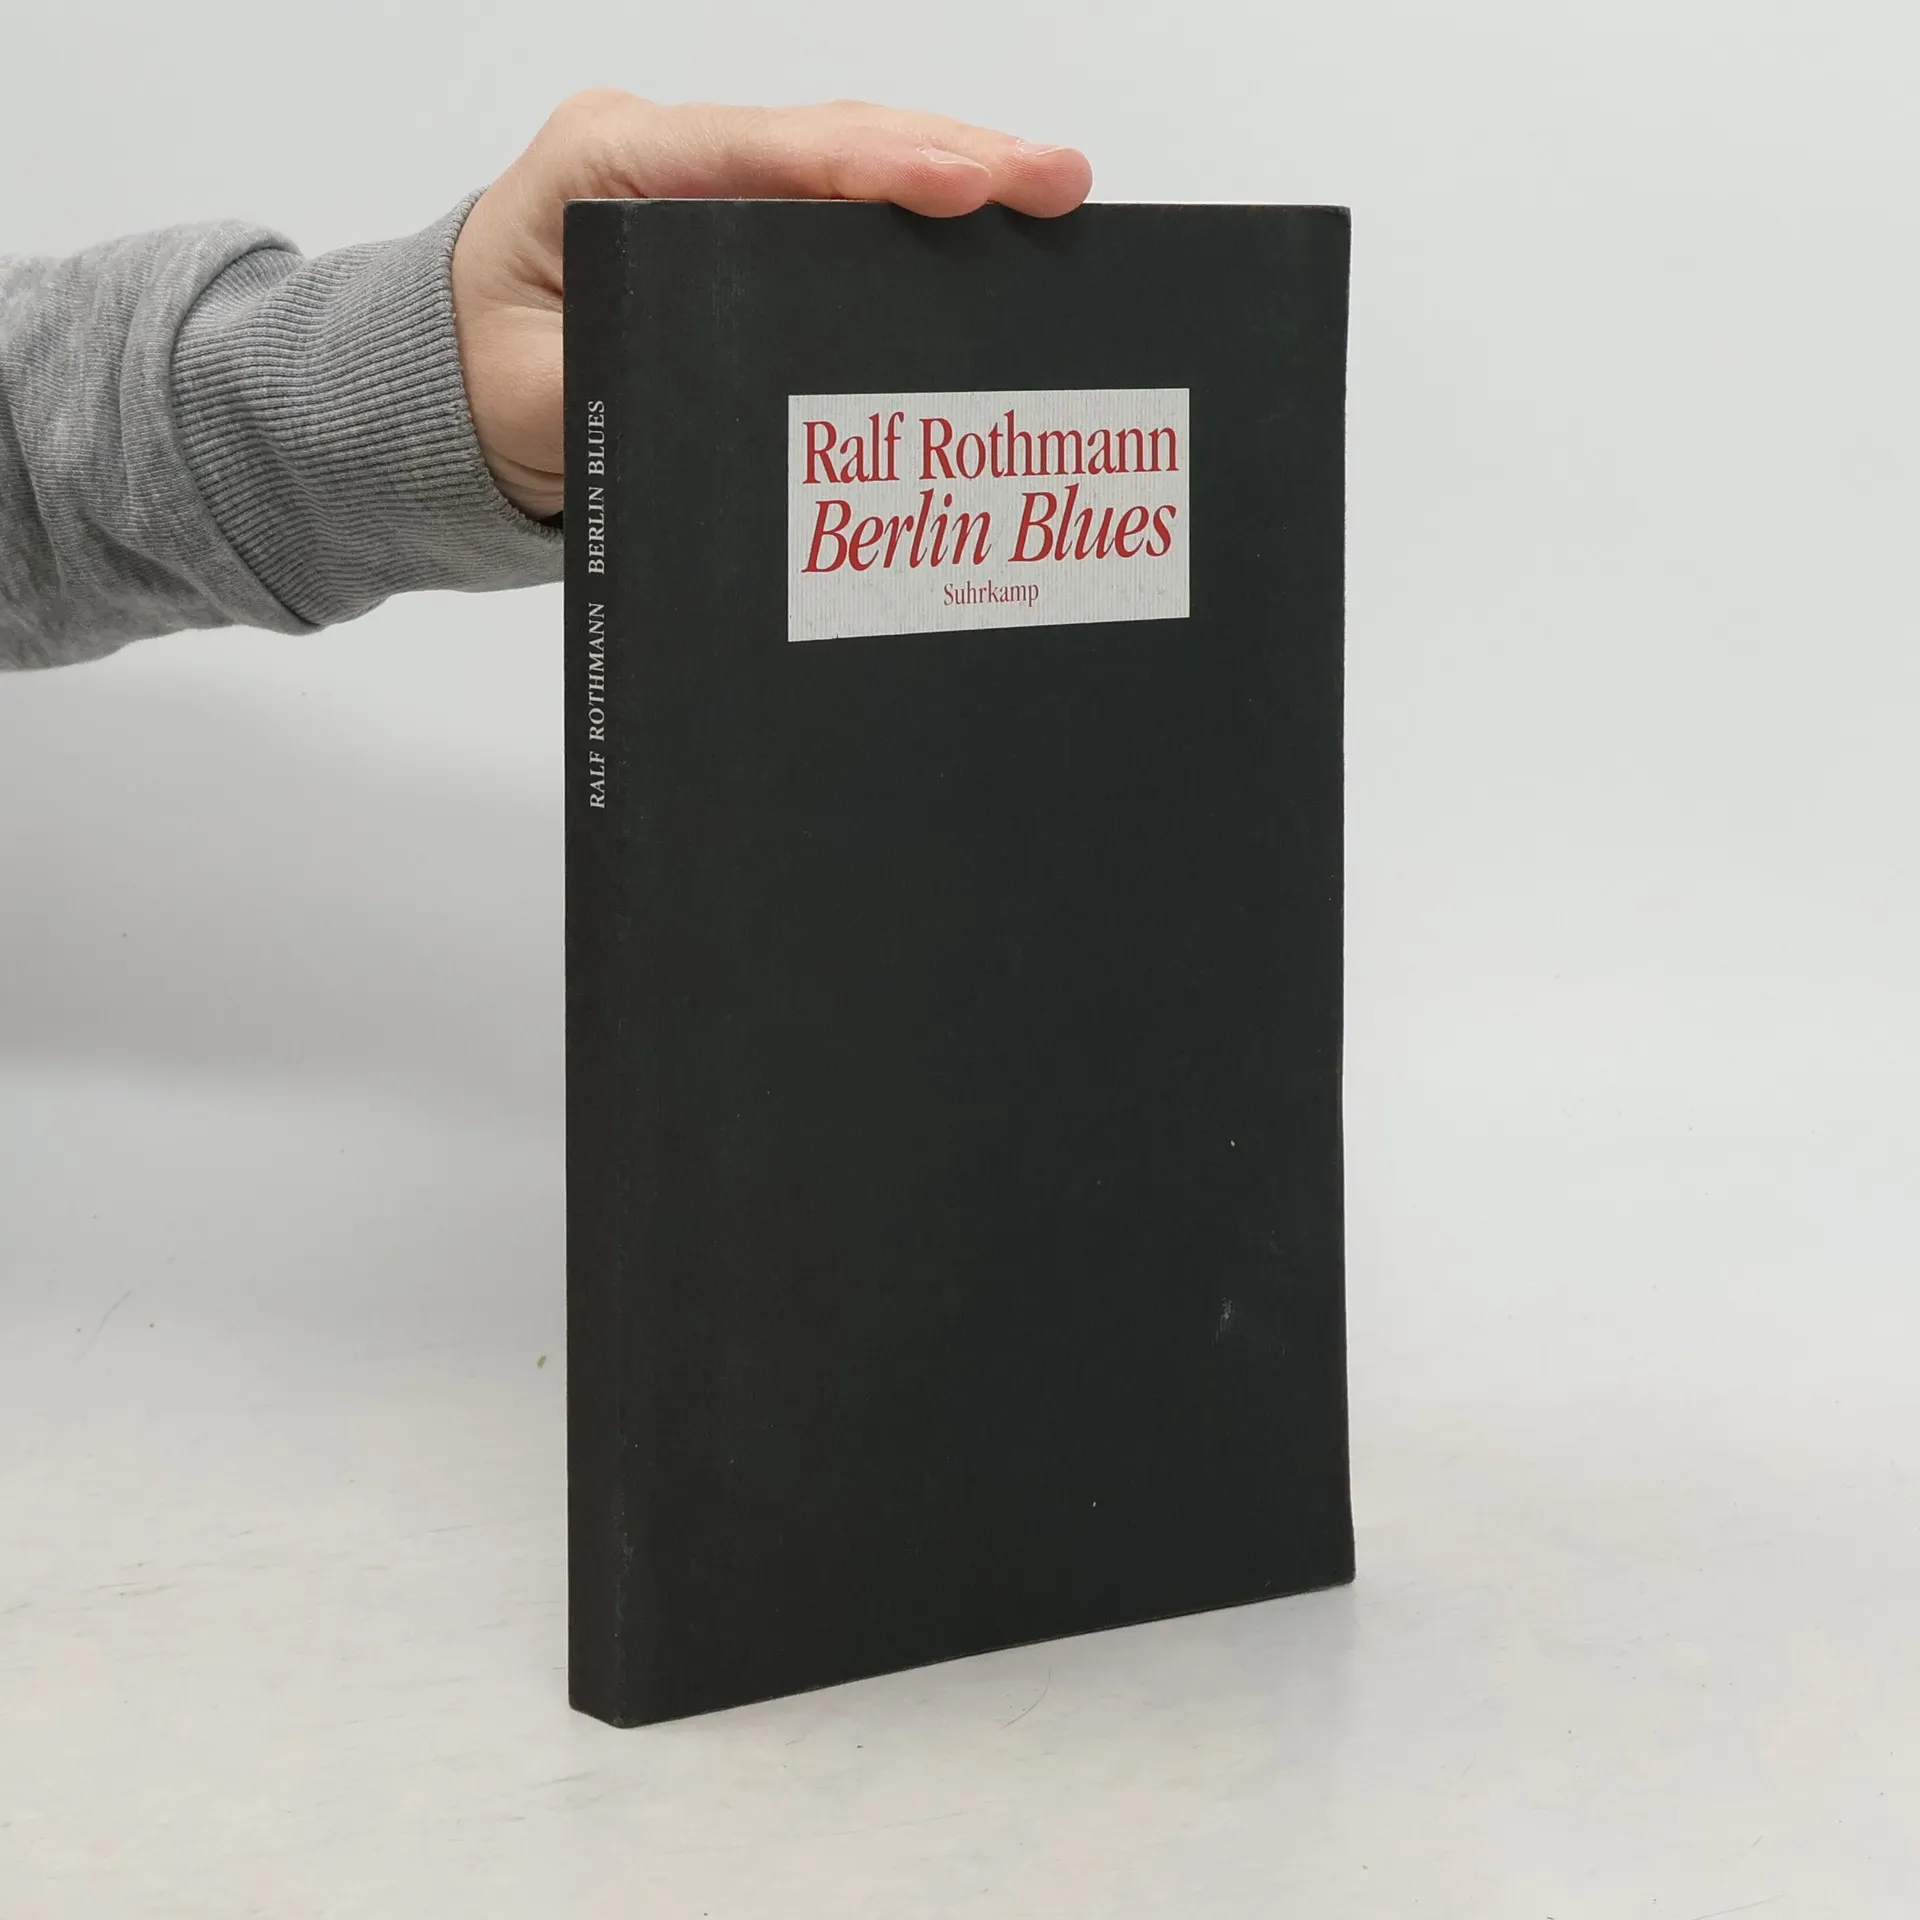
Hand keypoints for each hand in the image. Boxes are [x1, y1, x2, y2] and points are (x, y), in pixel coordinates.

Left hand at [450, 93, 1093, 520]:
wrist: (442, 391)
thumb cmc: (477, 386)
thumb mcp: (539, 398)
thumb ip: (626, 383)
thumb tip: (746, 394)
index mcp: (604, 165)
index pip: (759, 151)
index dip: (870, 166)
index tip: (963, 183)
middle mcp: (664, 154)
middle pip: (826, 138)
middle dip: (950, 156)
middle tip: (1058, 180)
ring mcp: (704, 183)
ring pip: (846, 161)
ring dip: (953, 174)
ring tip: (1054, 193)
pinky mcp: (733, 222)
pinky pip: (836, 208)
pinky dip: (916, 216)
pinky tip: (989, 228)